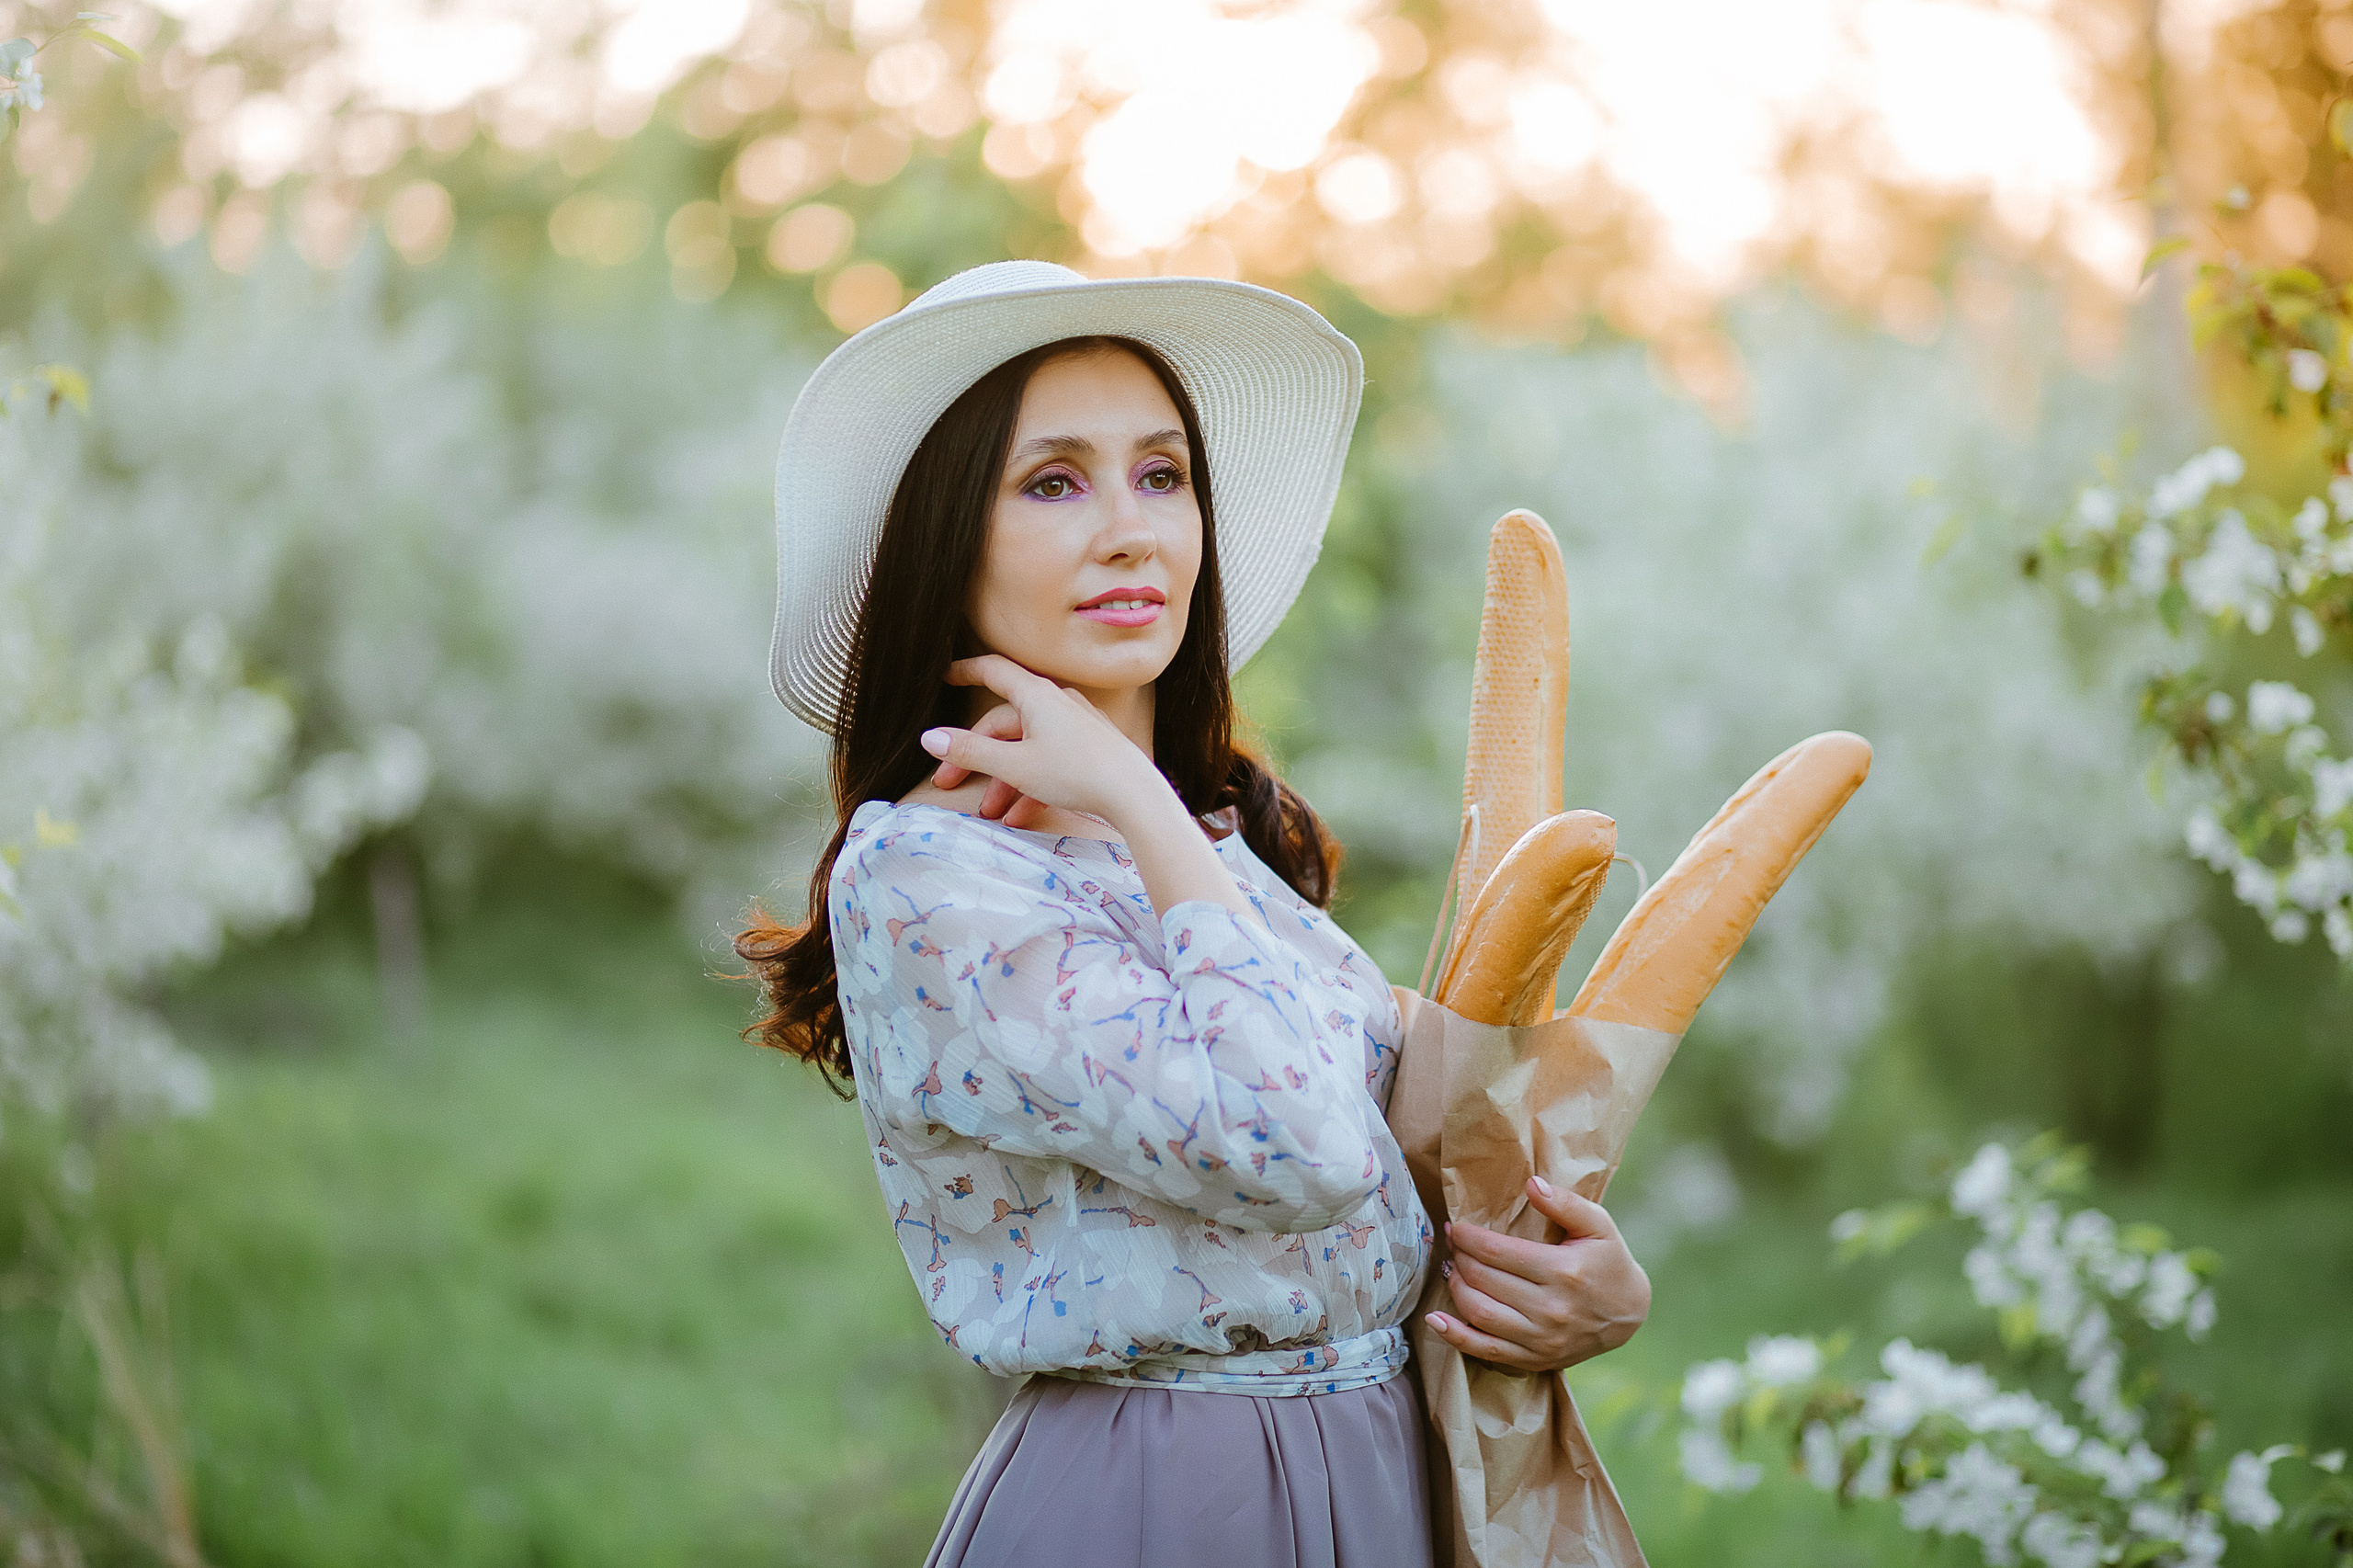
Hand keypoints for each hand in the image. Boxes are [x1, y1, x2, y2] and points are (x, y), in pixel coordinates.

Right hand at [919, 655, 1162, 831]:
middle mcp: (1057, 704)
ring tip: (991, 811)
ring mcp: (1076, 727)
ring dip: (1004, 780)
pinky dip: (1032, 786)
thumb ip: (971, 752)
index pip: (993, 671)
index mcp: (1036, 696)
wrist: (1134, 794)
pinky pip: (1051, 763)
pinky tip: (1020, 816)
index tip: (945, 676)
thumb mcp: (1014, 766)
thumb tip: (931, 739)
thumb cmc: (1075, 772)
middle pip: (1005, 724)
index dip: (965, 671)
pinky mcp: (1091, 750)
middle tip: (950, 782)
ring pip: (1028, 748)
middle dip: (976, 756)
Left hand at [1423, 1175, 1649, 1373]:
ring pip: (1480, 1313)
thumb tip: (1532, 1185)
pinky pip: (1486, 1351)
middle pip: (1484, 1280)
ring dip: (1456, 1288)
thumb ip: (1565, 1203)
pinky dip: (1456, 1337)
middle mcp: (1551, 1308)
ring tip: (1453, 1269)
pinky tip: (1436, 1320)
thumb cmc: (1609, 1262)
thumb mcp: (1599, 1225)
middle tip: (1452, 1244)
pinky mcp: (1535, 1359)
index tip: (1455, 1227)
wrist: (1629, 1314)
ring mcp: (1542, 1339)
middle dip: (1460, 1257)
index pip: (1498, 1252)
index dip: (1468, 1237)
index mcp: (1563, 1271)